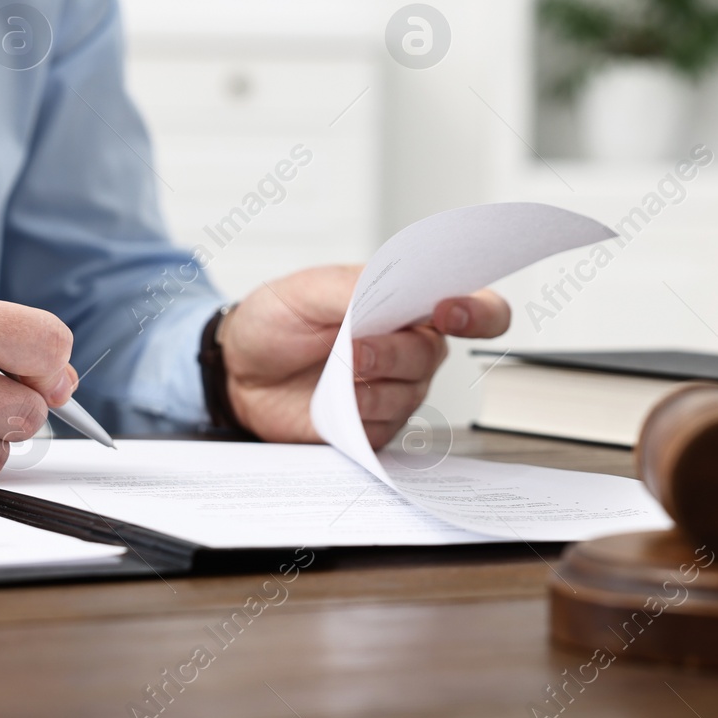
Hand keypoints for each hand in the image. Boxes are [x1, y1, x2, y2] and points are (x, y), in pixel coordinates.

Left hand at [220, 265, 509, 447]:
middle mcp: (410, 348)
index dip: (478, 310)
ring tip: (334, 375)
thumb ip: (352, 289)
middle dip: (394, 352)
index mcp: (405, 304)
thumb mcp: (305, 291)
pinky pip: (382, 428)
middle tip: (354, 348)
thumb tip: (389, 293)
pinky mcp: (373, 427)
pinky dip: (356, 416)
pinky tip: (332, 404)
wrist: (238, 370)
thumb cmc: (276, 321)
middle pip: (433, 354)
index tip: (450, 311)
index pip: (473, 306)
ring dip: (370, 386)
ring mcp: (394, 390)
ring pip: (409, 393)